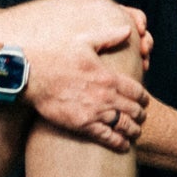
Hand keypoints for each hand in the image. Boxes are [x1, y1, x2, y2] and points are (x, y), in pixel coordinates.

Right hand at [22, 14, 150, 152]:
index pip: (136, 90)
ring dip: (133, 130)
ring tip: (136, 132)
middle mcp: (106, 95)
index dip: (143, 98)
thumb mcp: (85, 41)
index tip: (145, 101)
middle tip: (142, 117)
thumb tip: (128, 30)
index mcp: (108, 76)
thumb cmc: (56, 56)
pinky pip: (107, 137)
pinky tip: (124, 146)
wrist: (32, 76)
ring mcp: (95, 112)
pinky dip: (119, 143)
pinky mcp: (82, 124)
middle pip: (133, 109)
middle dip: (141, 114)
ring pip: (124, 125)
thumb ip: (109, 36)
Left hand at [65, 0, 152, 73]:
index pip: (136, 16)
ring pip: (139, 53)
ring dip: (145, 56)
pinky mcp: (115, 65)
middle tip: (144, 48)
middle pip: (142, 36)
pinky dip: (135, 69)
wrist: (56, 43)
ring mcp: (120, 49)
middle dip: (147, 41)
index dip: (139, 20)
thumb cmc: (67, 15)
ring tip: (143, 62)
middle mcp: (122, 32)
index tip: (140, 27)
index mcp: (117, 15)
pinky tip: (133, 73)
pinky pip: (129, 68)